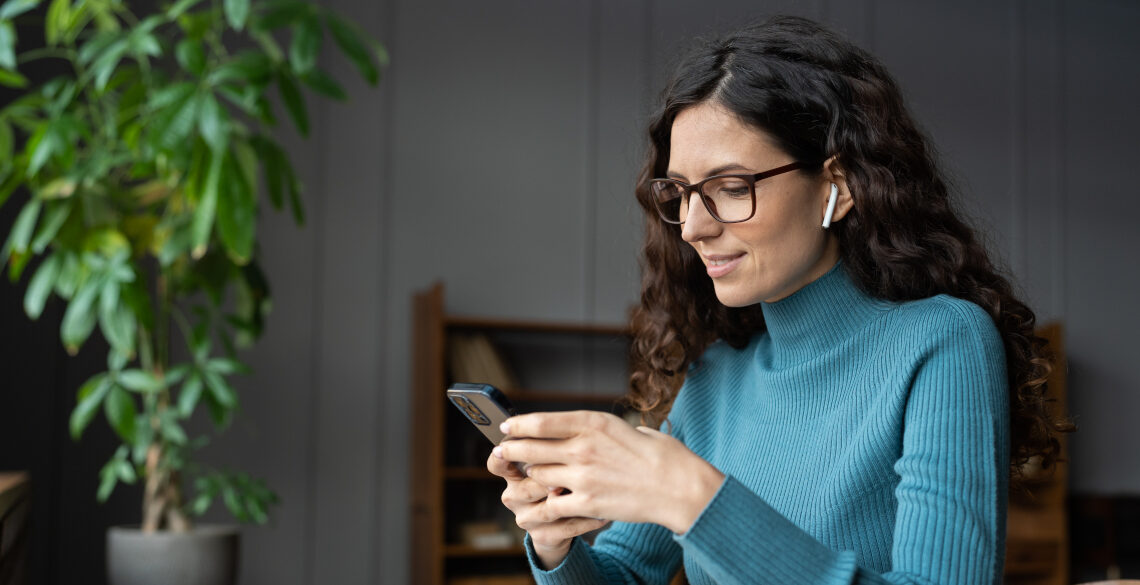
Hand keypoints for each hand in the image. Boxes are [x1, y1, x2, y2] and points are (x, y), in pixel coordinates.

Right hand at [487, 441, 606, 569]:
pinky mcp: (544, 536)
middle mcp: (514, 497)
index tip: (517, 445)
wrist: (567, 519)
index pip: (497, 463)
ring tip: (591, 489)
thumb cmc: (562, 478)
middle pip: (526, 486)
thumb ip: (551, 443)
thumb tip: (559, 421)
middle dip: (550, 477)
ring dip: (569, 499)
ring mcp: (527, 518)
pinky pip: (566, 528)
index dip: (503, 455)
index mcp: (512, 474)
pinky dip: (587, 519)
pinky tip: (603, 512)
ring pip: (546, 508)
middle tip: (571, 467)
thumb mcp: (553, 458)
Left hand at [496, 410, 723, 534]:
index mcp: (594, 423)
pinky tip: (539, 506)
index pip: (541, 421)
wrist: (680, 488)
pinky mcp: (587, 503)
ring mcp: (583, 477)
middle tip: (502, 452)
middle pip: (530, 448)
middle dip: (511, 450)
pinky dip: (543, 505)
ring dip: (530, 477)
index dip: (518, 424)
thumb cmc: (663, 456)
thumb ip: (602, 430)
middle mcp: (583, 447)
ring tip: (524, 477)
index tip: (506, 425)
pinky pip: (551, 505)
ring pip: (537, 476)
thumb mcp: (629, 428)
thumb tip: (586, 431)